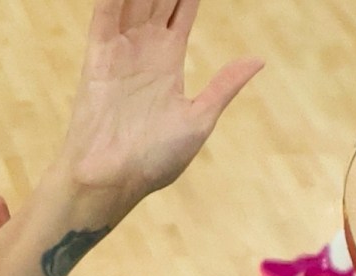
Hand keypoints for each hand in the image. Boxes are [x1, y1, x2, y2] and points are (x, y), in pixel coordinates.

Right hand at [59, 0, 262, 219]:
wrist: (114, 179)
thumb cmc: (154, 159)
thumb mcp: (199, 119)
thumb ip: (223, 85)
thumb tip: (257, 60)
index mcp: (168, 62)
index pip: (181, 10)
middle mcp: (143, 49)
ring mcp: (119, 50)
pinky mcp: (98, 56)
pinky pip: (106, 15)